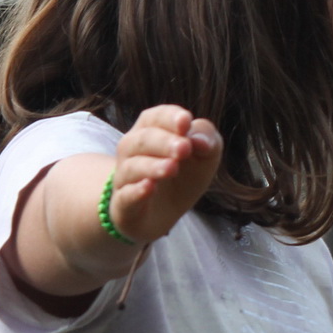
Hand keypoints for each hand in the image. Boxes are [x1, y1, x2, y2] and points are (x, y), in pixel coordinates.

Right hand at [108, 105, 224, 243]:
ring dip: (152, 166)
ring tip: (172, 168)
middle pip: (143, 139)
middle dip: (164, 141)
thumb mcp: (206, 157)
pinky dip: (136, 191)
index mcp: (151, 132)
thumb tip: (200, 140)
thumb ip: (207, 141)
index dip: (170, 117)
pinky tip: (149, 188)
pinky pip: (125, 196)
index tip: (186, 121)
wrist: (163, 214)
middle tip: (184, 148)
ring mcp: (125, 178)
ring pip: (132, 166)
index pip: (155, 117)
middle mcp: (132, 151)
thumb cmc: (184, 176)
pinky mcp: (124, 204)